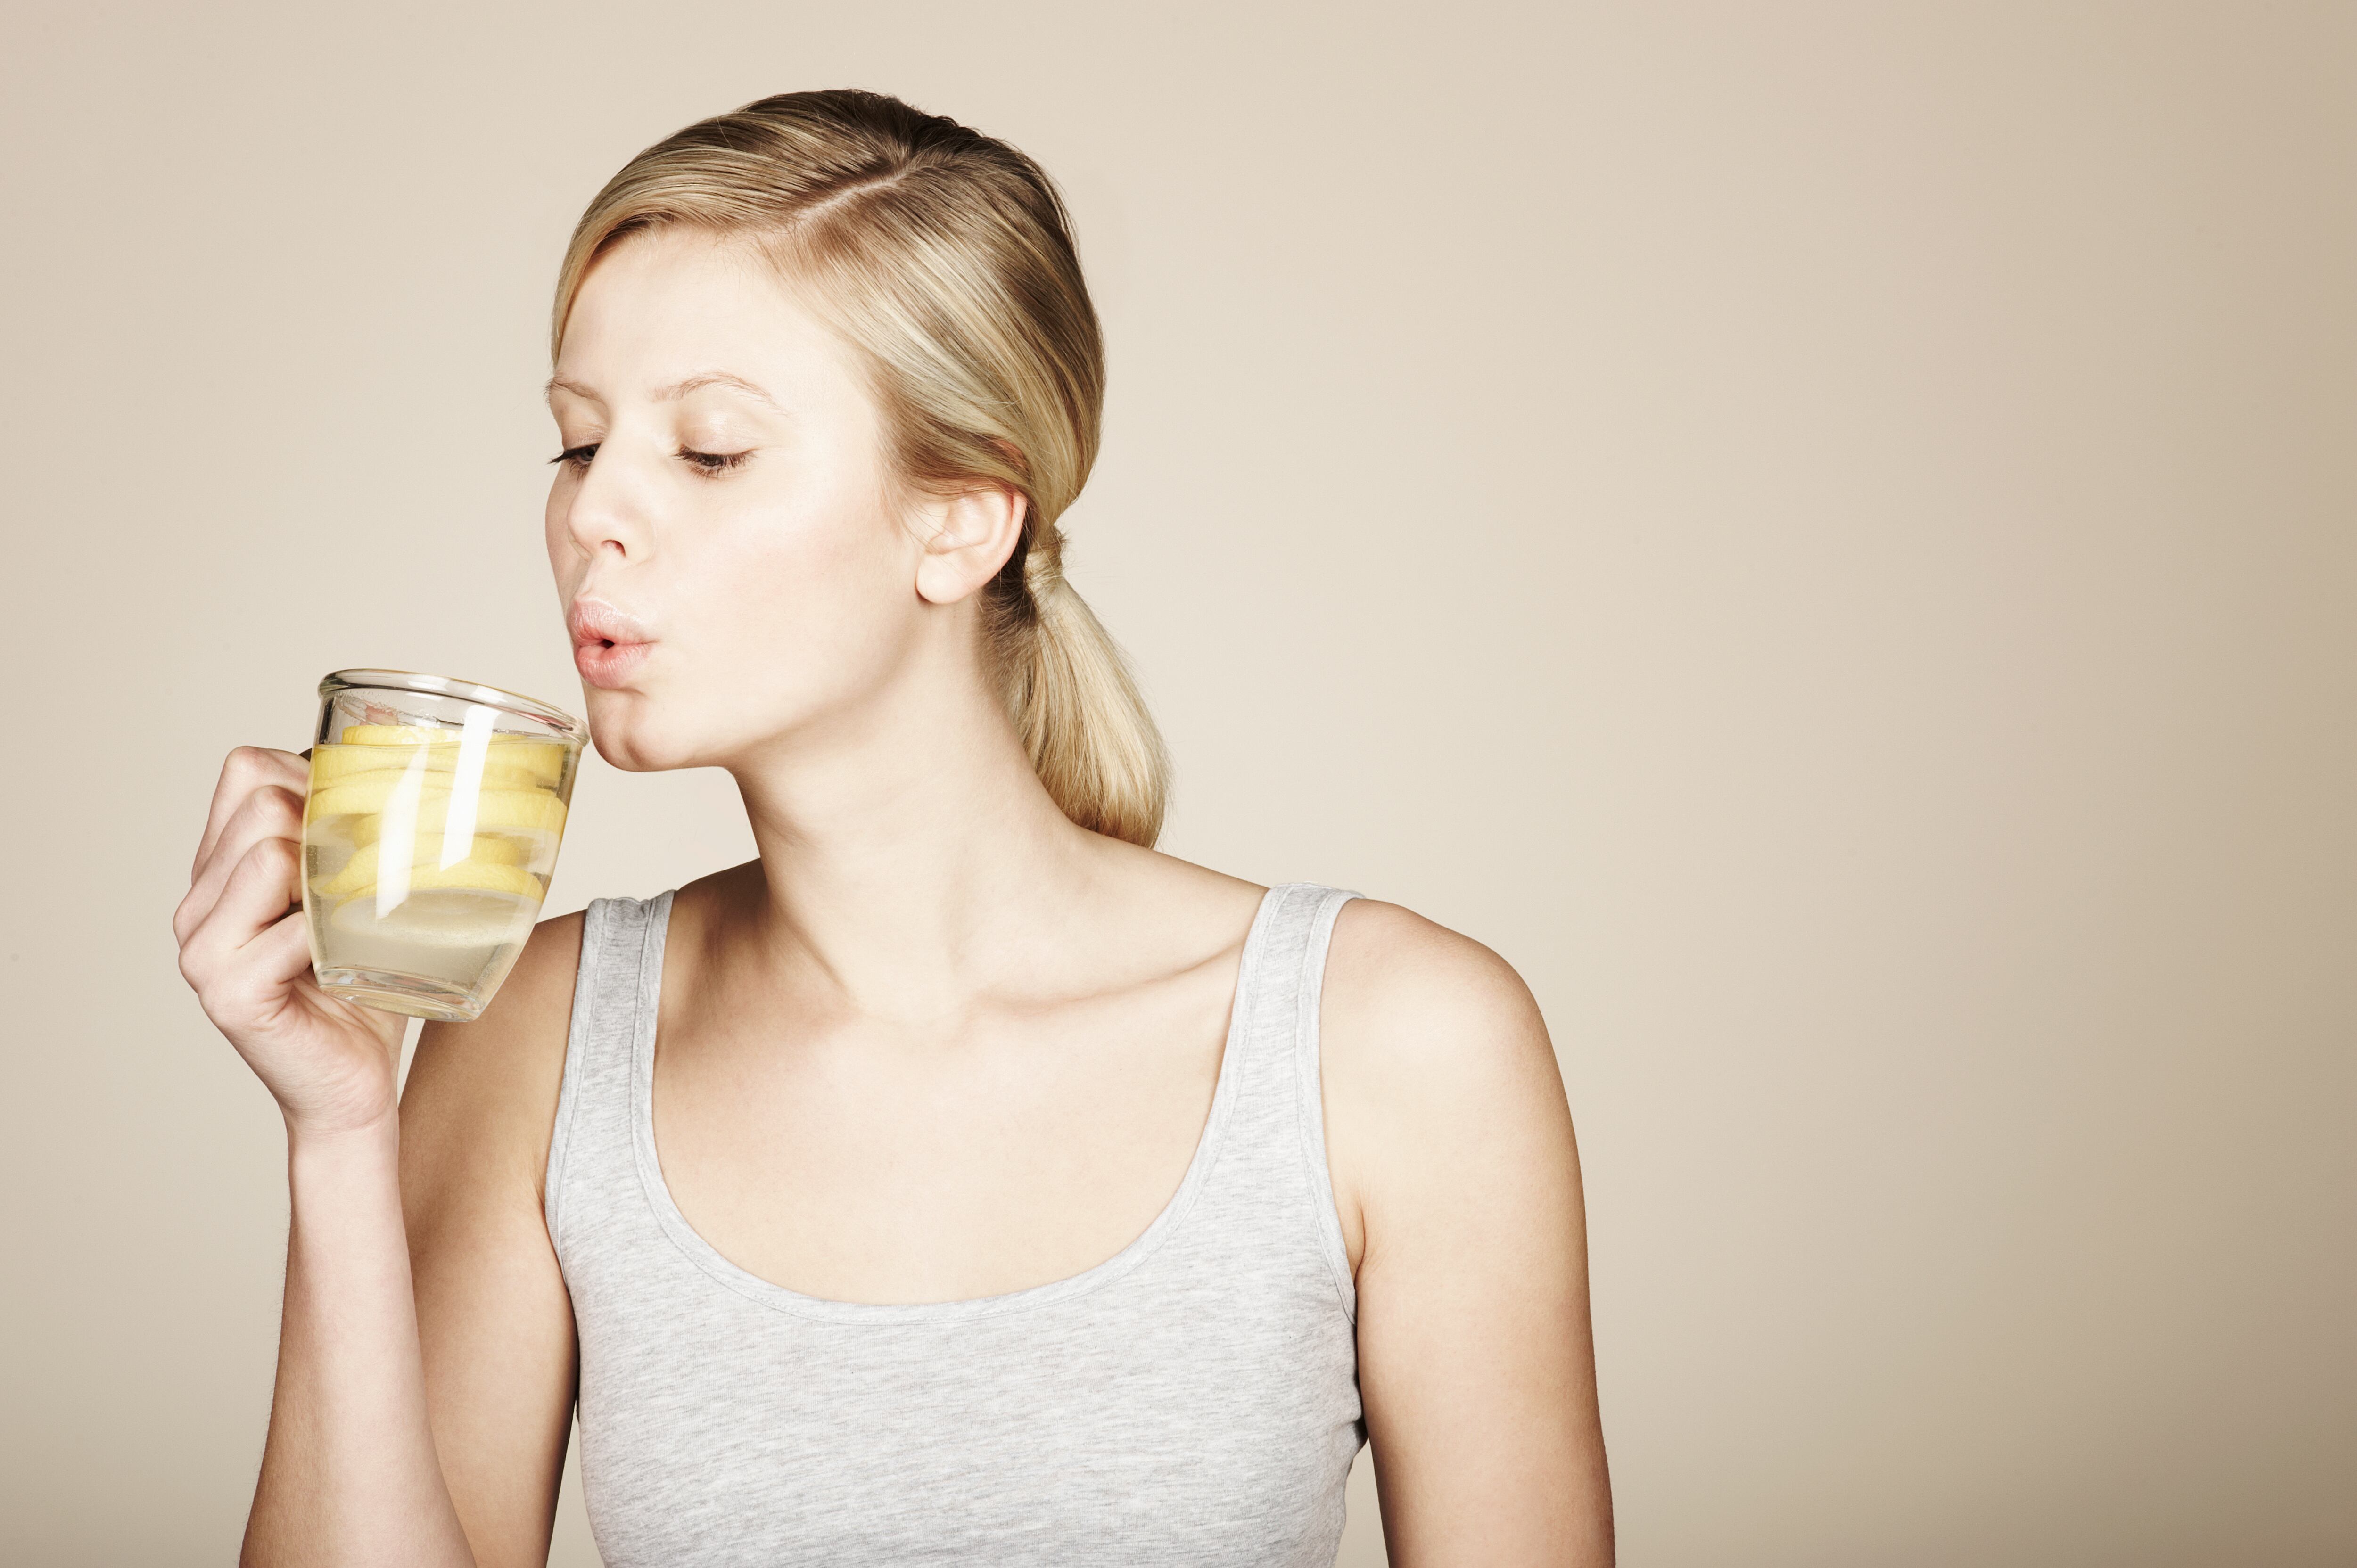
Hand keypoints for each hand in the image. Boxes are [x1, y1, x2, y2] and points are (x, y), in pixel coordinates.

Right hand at [174, 746, 406, 1137]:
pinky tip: (347, 963)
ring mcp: (202, 949)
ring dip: (332, 878)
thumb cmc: (363, 984)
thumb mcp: (352, 893)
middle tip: (362, 883)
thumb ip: (346, 834)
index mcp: (219, 870)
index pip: (247, 770)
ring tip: (352, 923)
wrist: (353, 1083)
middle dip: (327, 826)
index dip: (311, 778)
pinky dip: (334, 937)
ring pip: (268, 853)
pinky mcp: (226, 992)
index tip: (356, 828)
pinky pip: (290, 928)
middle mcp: (197, 904)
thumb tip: (396, 748)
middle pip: (261, 801)